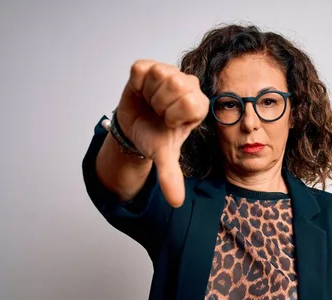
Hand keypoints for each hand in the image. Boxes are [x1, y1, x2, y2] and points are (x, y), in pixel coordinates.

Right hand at [115, 60, 209, 206]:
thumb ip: (171, 175)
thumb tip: (176, 203)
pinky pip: (141, 70)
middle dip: (161, 105)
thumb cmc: (155, 135)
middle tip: (159, 113)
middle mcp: (188, 85)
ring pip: (159, 76)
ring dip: (149, 95)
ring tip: (150, 103)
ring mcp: (169, 72)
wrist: (133, 126)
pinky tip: (141, 92)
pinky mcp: (148, 65)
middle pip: (176, 86)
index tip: (169, 123)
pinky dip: (136, 84)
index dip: (173, 116)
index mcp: (198, 105)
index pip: (190, 103)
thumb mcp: (163, 155)